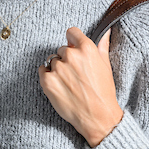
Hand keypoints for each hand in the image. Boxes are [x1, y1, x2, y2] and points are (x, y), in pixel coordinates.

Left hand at [38, 27, 123, 147]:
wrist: (97, 116)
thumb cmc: (103, 92)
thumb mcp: (106, 66)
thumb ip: (102, 46)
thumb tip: (105, 32)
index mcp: (87, 49)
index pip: (71, 32)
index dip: (73, 41)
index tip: (74, 48)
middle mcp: (71, 56)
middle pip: (62, 49)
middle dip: (67, 59)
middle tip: (75, 74)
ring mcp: (58, 69)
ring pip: (52, 61)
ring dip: (57, 69)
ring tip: (69, 83)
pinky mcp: (47, 81)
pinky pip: (42, 70)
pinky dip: (47, 76)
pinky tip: (59, 86)